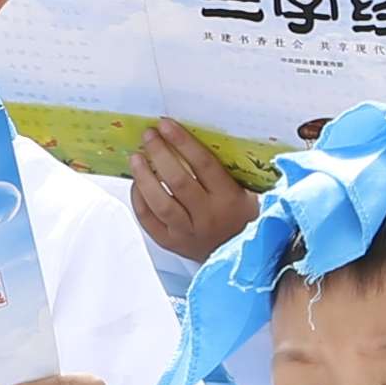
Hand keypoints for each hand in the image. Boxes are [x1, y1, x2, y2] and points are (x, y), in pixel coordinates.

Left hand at [125, 122, 254, 265]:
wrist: (242, 259)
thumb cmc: (243, 219)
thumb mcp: (249, 194)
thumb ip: (231, 171)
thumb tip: (204, 136)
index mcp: (229, 199)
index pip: (203, 164)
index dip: (183, 142)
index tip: (166, 125)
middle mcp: (207, 216)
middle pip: (178, 181)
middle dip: (160, 154)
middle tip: (149, 136)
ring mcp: (187, 232)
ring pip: (160, 203)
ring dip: (144, 177)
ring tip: (136, 158)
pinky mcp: (172, 243)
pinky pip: (149, 221)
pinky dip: (139, 201)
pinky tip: (136, 184)